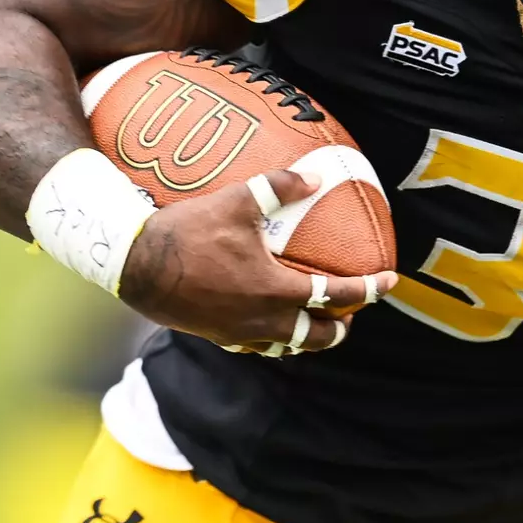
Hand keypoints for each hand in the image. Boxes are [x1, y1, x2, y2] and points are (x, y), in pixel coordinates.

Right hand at [119, 169, 397, 353]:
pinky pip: (255, 345)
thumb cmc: (187, 232)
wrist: (134, 264)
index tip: (389, 281)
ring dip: (307, 337)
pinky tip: (268, 324)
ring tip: (316, 323)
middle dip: (340, 328)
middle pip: (317, 336)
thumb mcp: (236, 202)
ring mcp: (238, 332)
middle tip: (350, 315)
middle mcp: (262, 319)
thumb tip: (314, 177)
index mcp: (275, 291)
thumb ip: (279, 186)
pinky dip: (272, 338)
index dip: (367, 290)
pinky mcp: (216, 335)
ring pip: (287, 345)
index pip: (336, 295)